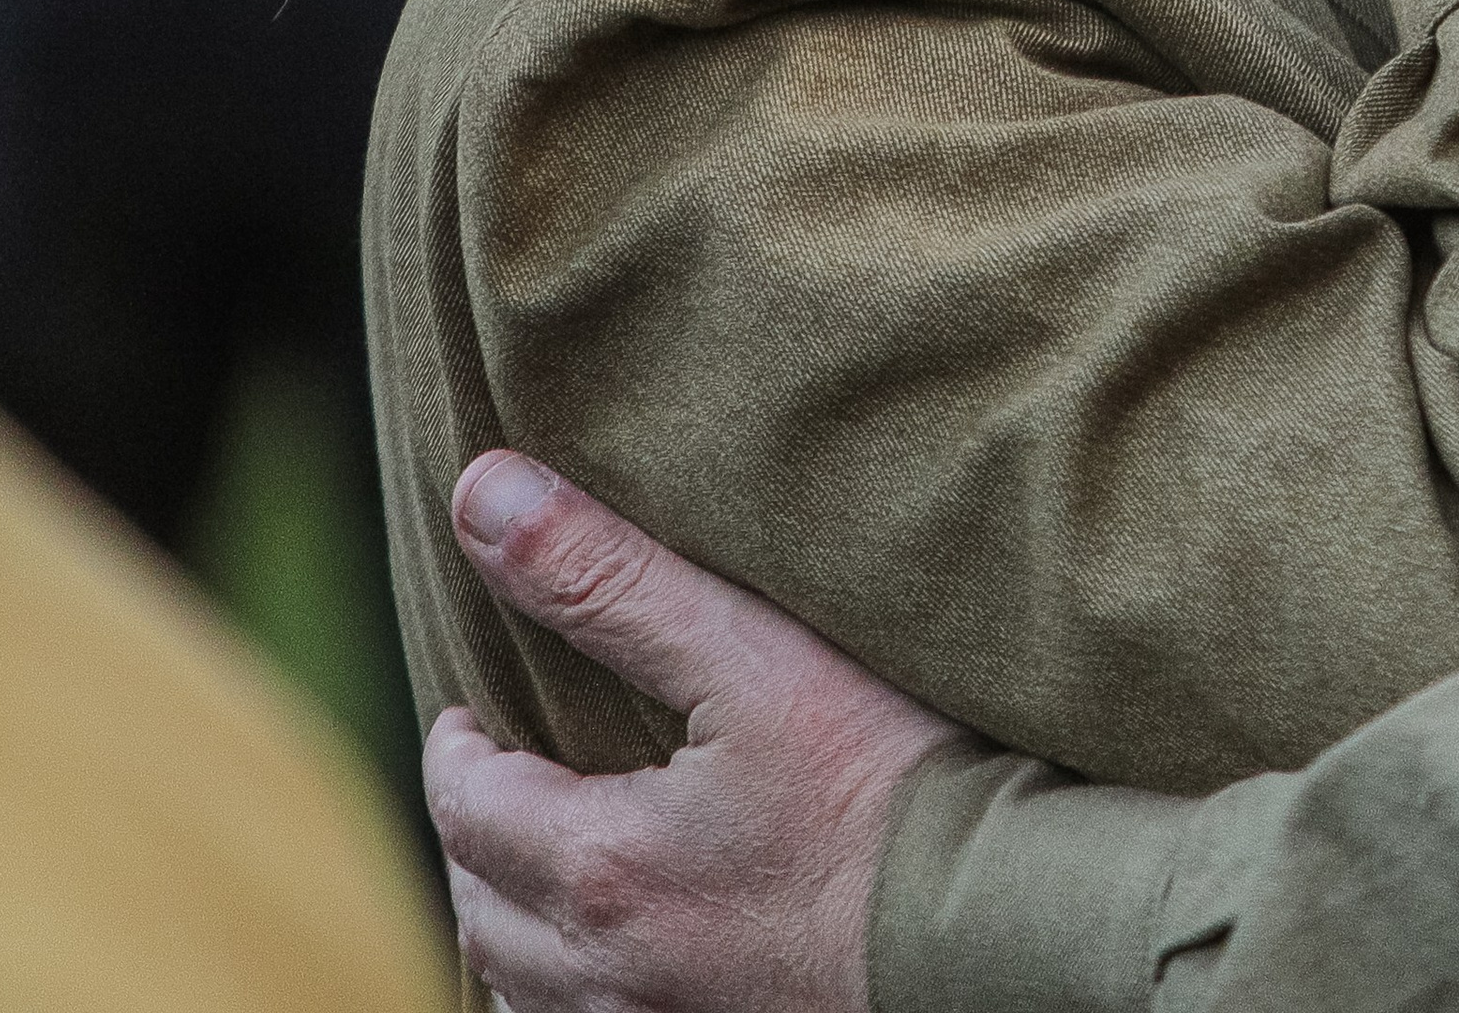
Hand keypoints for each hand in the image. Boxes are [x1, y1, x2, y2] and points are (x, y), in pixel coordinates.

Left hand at [424, 453, 954, 1012]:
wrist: (1002, 926)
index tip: (470, 712)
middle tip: (498, 772)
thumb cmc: (890, 785)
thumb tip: (483, 496)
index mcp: (600, 868)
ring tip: (538, 864)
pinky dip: (567, 994)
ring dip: (513, 921)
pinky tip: (616, 957)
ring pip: (525, 991)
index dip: (457, 750)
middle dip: (475, 833)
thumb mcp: (751, 656)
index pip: (467, 805)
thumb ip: (609, 579)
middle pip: (483, 906)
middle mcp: (607, 976)